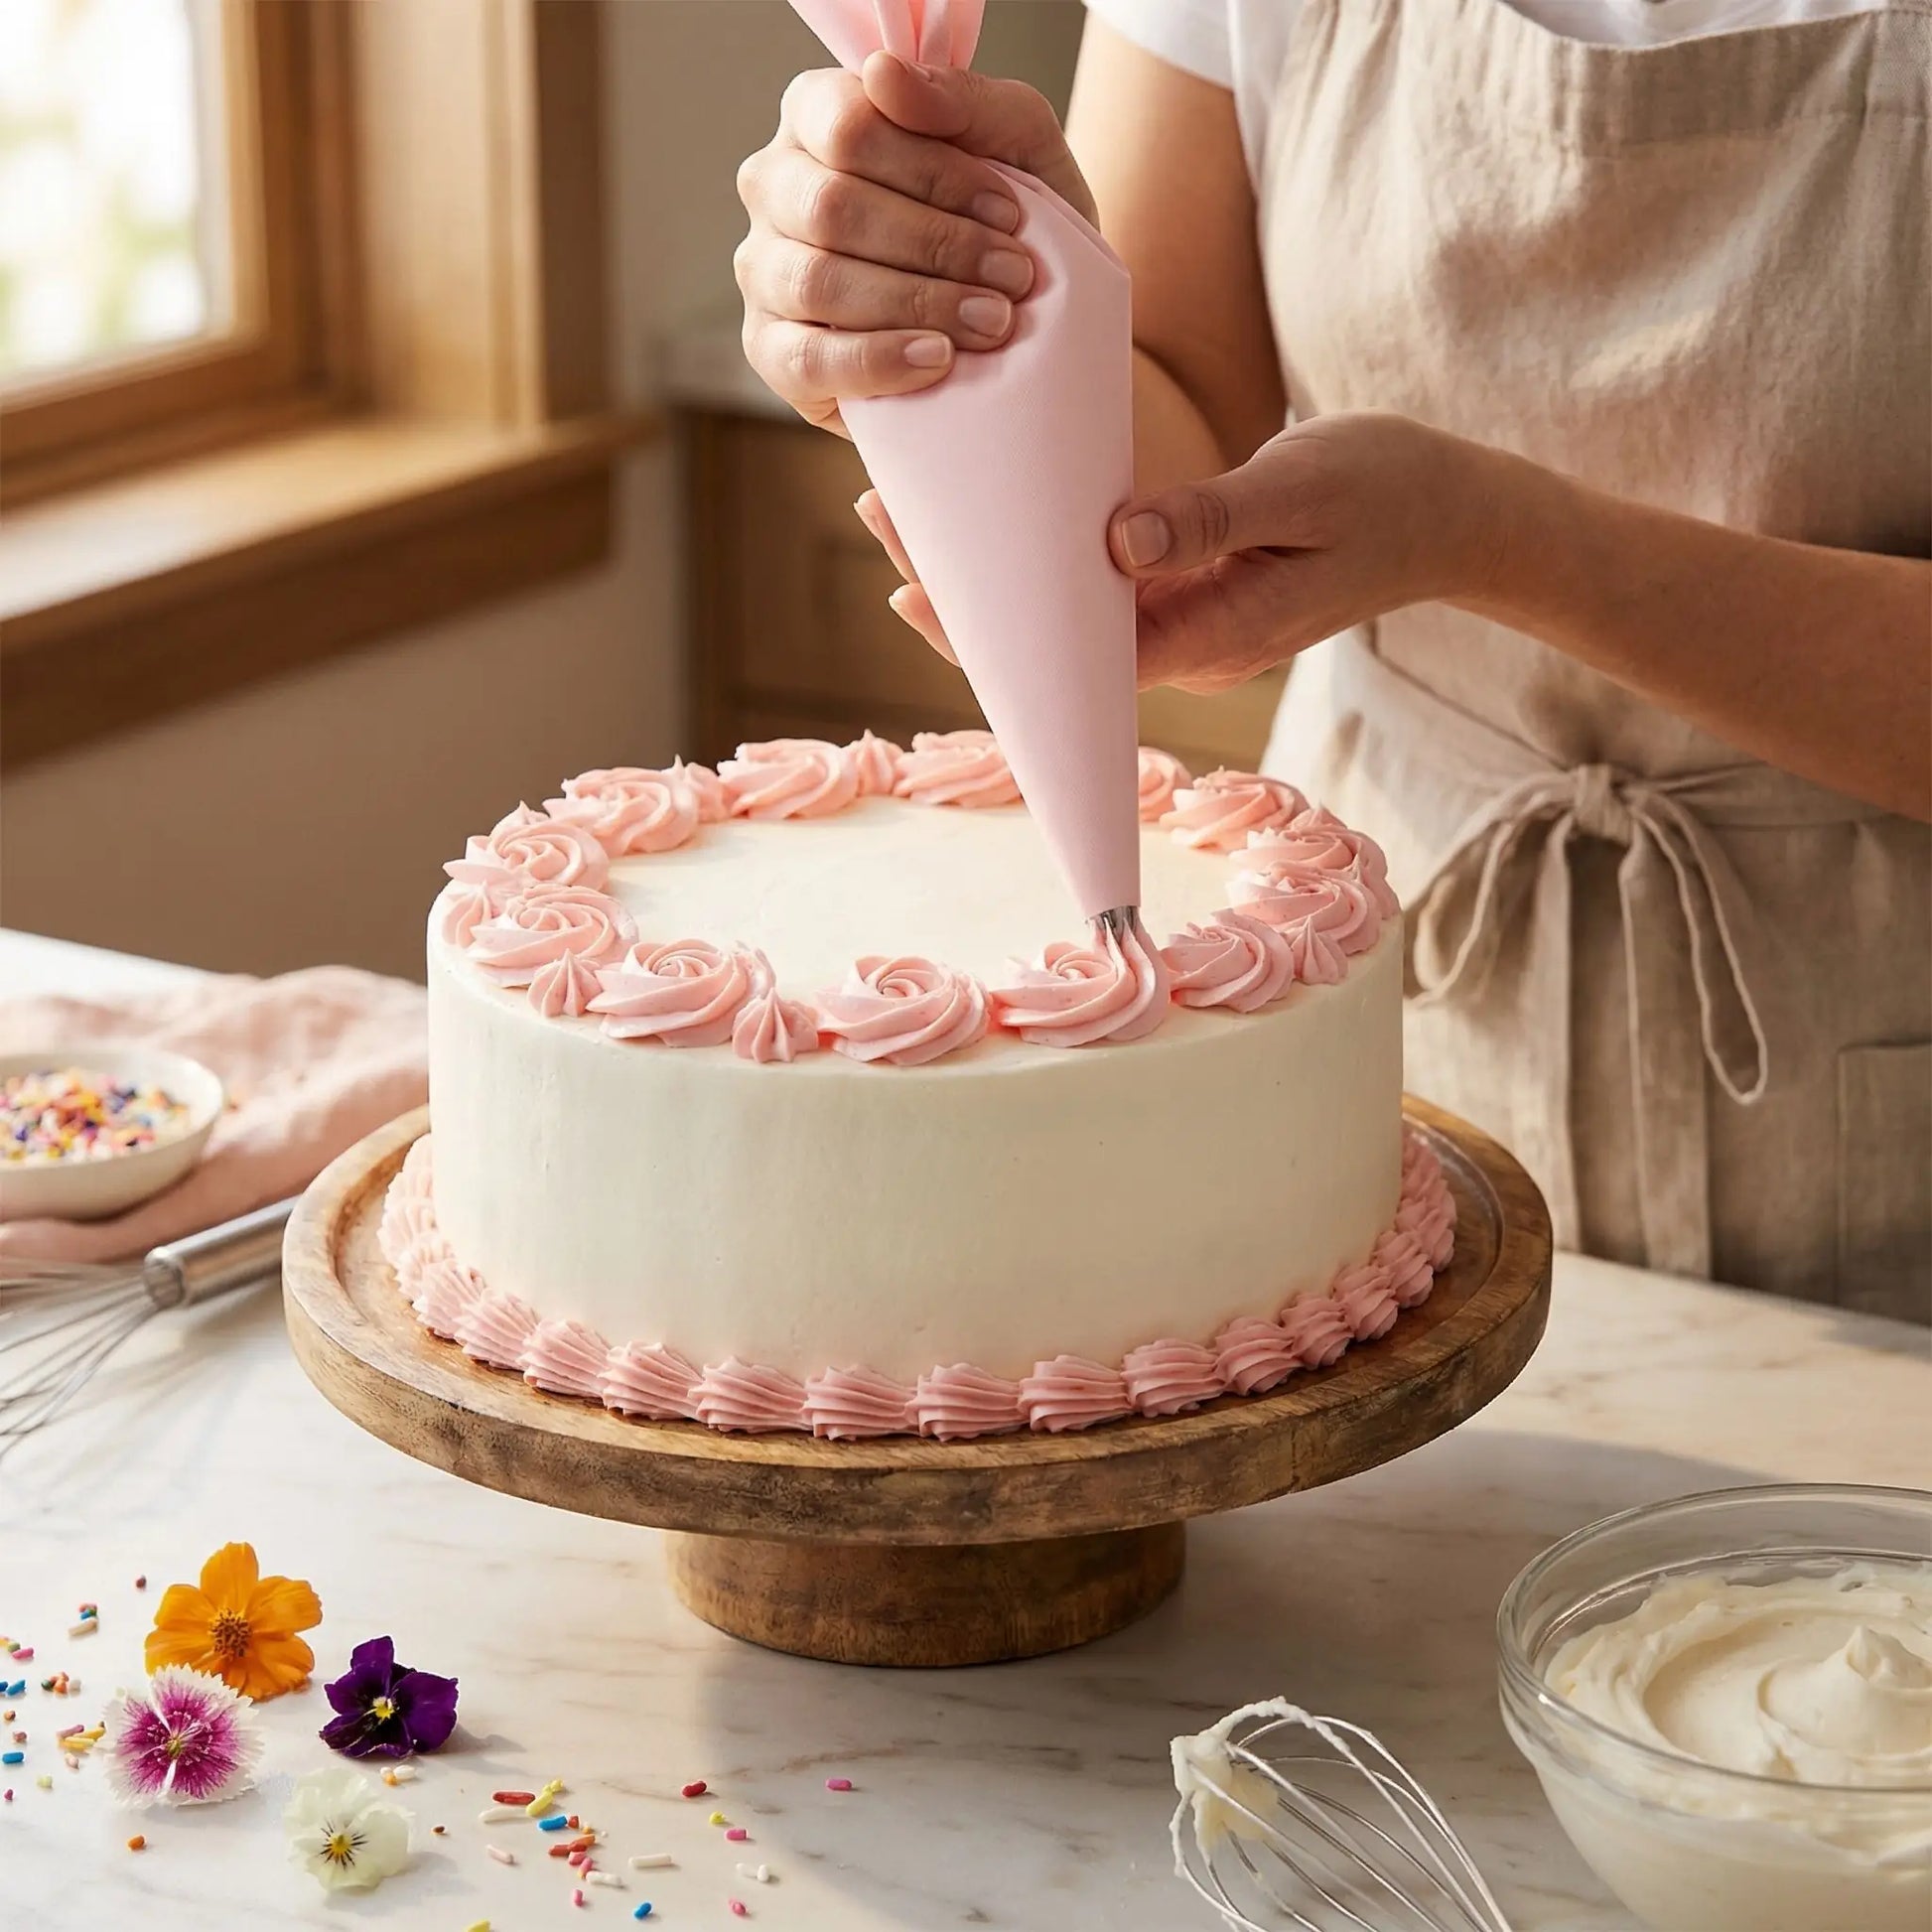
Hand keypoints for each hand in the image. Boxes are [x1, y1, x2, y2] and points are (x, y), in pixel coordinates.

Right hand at [735, 53, 1094, 434]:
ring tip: (991, 322)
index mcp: (816, 117)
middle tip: (1013, 278)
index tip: (1009, 214)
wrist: (1019, 320)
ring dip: (917, 303)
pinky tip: (938, 359)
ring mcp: (763, 271)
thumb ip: (963, 98)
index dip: (935, 173)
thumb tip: (884, 75)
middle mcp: (775, 187)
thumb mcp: (1014, 143)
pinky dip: (878, 361)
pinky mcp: (771, 350)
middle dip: (936, 246)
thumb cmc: (1005, 221)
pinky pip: (807, 358)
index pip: (848, 127)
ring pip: (818, 281)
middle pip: (832, 206)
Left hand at [859, 413, 1511, 690]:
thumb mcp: (1301, 490)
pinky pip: (1101, 579)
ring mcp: (1189, 619)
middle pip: (1054, 637)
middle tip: (886, 511)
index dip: (989, 628)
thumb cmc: (1389, 493)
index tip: (911, 585)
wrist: (1455, 515)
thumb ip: (1209, 517)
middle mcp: (1186, 644)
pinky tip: (1002, 502)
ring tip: (920, 502)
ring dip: (1000, 564)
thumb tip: (1116, 540)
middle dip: (969, 586)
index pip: (1074, 655)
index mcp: (1209, 637)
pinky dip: (1047, 545)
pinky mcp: (1192, 585)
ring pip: (1071, 609)